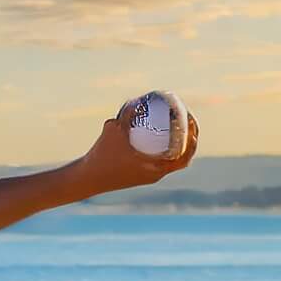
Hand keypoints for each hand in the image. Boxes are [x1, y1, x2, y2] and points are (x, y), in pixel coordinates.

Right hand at [76, 98, 201, 198]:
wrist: (87, 177)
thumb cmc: (101, 157)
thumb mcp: (112, 132)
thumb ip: (125, 115)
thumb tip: (137, 102)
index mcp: (156, 170)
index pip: (185, 156)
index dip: (193, 139)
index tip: (191, 122)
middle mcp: (156, 174)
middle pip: (182, 155)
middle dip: (188, 136)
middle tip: (185, 115)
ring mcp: (148, 174)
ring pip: (170, 157)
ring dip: (177, 141)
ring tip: (175, 121)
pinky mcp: (140, 173)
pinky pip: (158, 158)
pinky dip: (162, 146)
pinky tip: (158, 131)